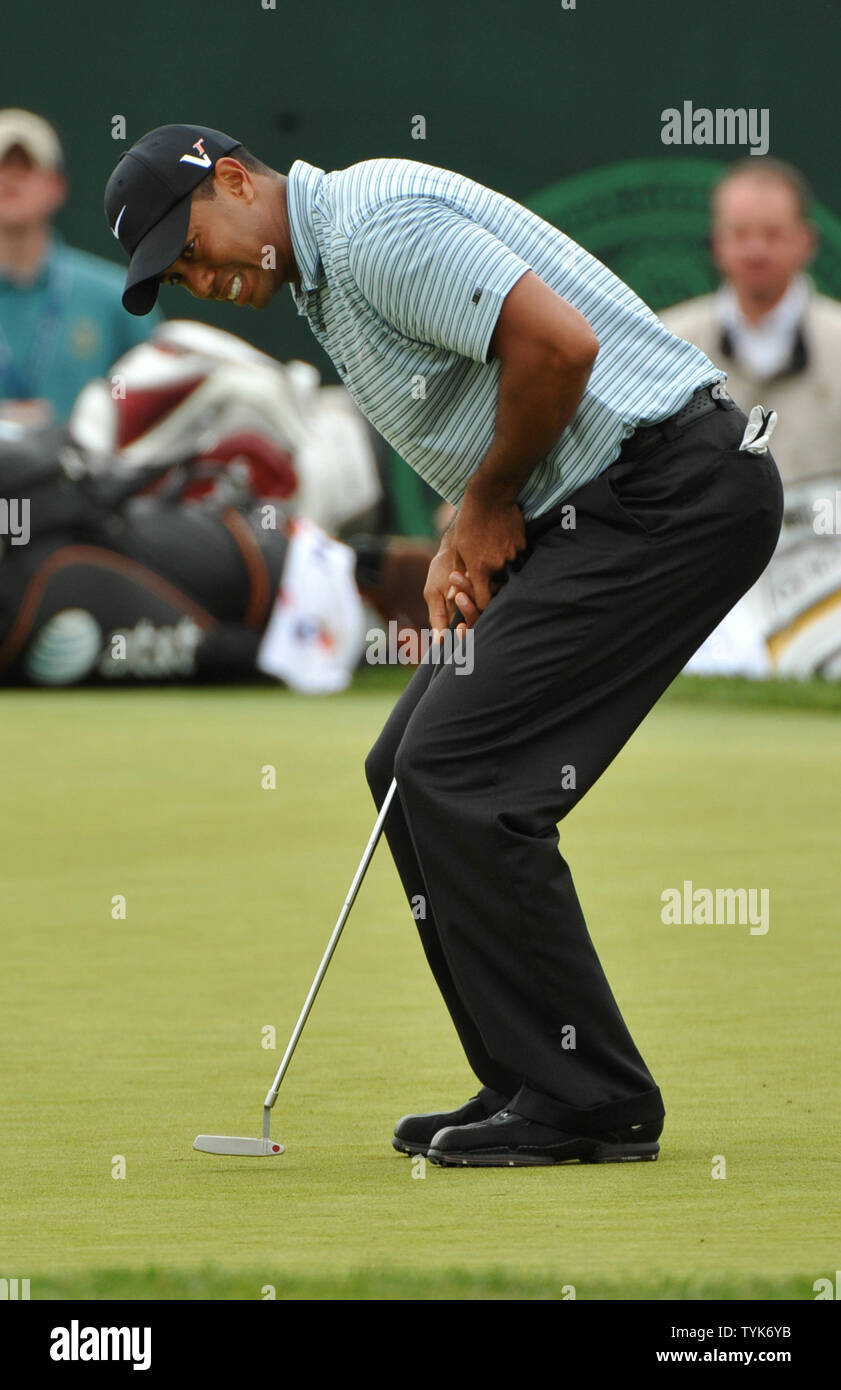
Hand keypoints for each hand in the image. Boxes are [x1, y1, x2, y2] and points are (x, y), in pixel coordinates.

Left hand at [452, 482, 525, 613]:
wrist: (489, 497)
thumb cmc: (468, 523)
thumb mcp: (458, 548)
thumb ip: (460, 572)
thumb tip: (455, 594)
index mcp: (479, 569)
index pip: (484, 601)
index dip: (482, 604)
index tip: (480, 601)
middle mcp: (497, 566)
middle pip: (498, 585)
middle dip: (493, 581)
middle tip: (488, 567)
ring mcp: (512, 555)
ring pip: (510, 569)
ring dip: (504, 564)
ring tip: (494, 546)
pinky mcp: (522, 544)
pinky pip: (518, 555)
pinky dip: (512, 551)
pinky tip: (504, 537)